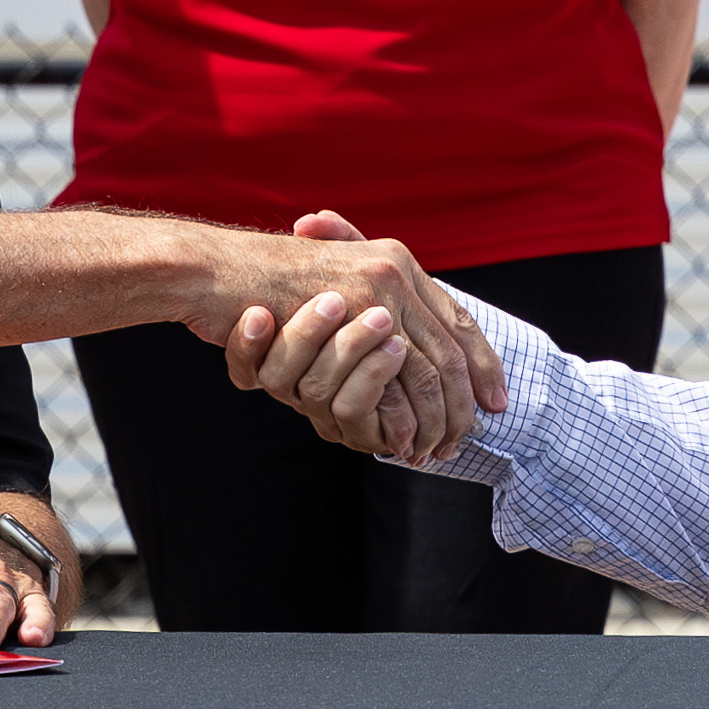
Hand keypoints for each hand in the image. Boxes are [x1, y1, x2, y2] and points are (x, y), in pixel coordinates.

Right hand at [190, 210, 500, 468]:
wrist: (211, 266)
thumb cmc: (260, 274)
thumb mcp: (321, 275)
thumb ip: (362, 289)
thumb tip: (402, 339)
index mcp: (393, 260)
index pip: (457, 317)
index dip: (481, 361)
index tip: (498, 401)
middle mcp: (391, 274)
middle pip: (451, 349)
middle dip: (464, 402)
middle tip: (471, 439)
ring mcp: (372, 296)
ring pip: (423, 374)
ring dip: (432, 418)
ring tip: (438, 448)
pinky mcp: (346, 324)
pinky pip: (389, 385)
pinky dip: (396, 422)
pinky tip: (402, 444)